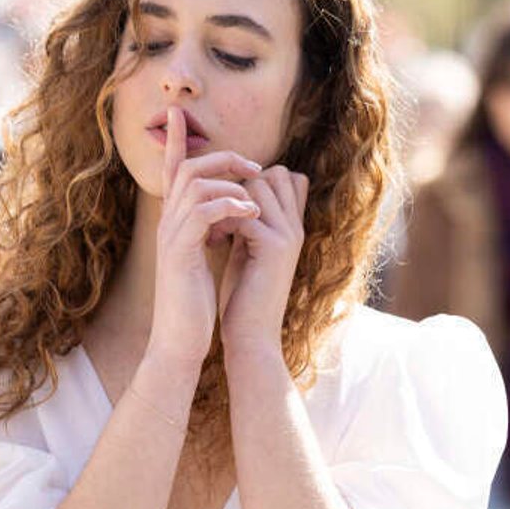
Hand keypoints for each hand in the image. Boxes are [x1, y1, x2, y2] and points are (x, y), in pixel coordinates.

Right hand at [149, 106, 262, 367]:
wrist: (181, 339)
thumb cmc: (194, 301)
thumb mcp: (203, 258)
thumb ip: (210, 229)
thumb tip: (230, 208)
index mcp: (175, 222)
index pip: (175, 172)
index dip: (177, 142)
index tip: (179, 113)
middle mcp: (167, 223)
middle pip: (186, 169)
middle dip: (220, 158)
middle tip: (254, 165)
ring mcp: (171, 237)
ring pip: (194, 186)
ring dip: (229, 183)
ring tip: (255, 197)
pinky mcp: (179, 254)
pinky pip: (201, 214)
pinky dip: (227, 207)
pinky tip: (249, 216)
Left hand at [218, 163, 309, 355]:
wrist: (252, 334)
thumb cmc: (245, 294)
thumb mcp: (248, 249)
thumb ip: (249, 222)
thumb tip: (233, 195)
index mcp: (292, 227)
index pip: (286, 177)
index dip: (255, 180)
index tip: (230, 206)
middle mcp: (296, 227)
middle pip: (274, 174)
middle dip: (239, 187)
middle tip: (220, 216)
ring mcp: (288, 236)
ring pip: (258, 187)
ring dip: (228, 202)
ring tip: (215, 230)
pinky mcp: (274, 248)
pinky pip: (244, 213)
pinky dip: (223, 223)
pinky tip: (214, 244)